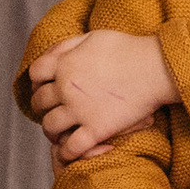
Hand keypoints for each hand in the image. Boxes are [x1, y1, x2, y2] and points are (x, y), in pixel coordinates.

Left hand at [25, 27, 175, 161]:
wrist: (155, 68)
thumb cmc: (128, 49)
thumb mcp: (93, 36)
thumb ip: (67, 45)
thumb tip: (50, 55)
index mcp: (64, 64)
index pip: (35, 74)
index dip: (36, 81)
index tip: (43, 87)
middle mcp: (66, 87)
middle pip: (39, 102)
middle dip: (42, 107)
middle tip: (51, 111)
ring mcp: (79, 110)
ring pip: (49, 126)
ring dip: (51, 130)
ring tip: (58, 133)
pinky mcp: (96, 129)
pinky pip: (71, 147)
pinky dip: (67, 152)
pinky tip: (71, 150)